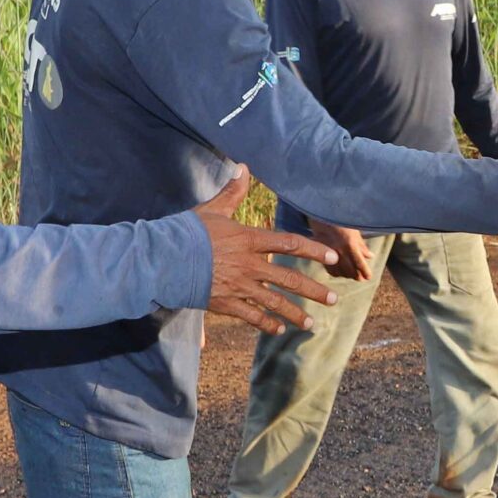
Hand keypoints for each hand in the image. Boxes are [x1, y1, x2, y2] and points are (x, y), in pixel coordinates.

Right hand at [195, 171, 339, 333]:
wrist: (163, 259)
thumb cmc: (187, 232)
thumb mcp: (212, 209)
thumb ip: (232, 192)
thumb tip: (243, 166)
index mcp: (249, 240)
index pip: (289, 243)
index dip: (313, 249)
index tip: (331, 256)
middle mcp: (249, 264)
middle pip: (288, 278)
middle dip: (313, 290)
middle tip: (333, 299)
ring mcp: (239, 285)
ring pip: (274, 302)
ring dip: (294, 313)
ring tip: (311, 324)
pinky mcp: (225, 302)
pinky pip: (251, 316)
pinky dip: (266, 324)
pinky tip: (278, 330)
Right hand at [309, 218, 373, 280]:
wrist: (321, 212)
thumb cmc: (341, 219)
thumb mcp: (354, 230)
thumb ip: (362, 245)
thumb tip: (370, 257)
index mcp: (349, 243)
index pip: (359, 263)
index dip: (365, 272)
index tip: (368, 277)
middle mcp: (337, 249)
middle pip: (349, 270)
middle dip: (356, 276)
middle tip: (361, 278)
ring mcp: (326, 252)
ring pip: (338, 271)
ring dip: (346, 275)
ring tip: (352, 275)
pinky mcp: (318, 252)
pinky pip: (328, 268)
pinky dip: (335, 272)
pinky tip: (340, 271)